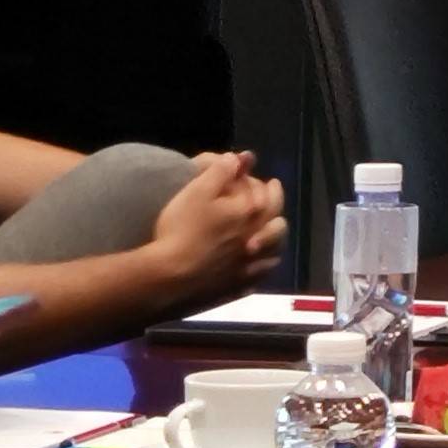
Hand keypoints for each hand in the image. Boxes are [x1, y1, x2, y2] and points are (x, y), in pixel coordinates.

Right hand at [143, 149, 286, 304]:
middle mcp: (258, 240)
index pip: (269, 195)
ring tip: (270, 235)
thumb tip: (241, 158)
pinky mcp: (238, 289)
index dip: (266, 186)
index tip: (264, 181)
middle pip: (279, 225)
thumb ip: (221, 171)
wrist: (168, 278)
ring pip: (275, 253)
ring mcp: (249, 268)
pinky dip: (261, 268)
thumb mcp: (197, 191)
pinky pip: (258, 278)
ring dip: (275, 241)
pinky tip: (254, 267)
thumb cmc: (182, 230)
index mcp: (251, 214)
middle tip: (272, 203)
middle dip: (277, 211)